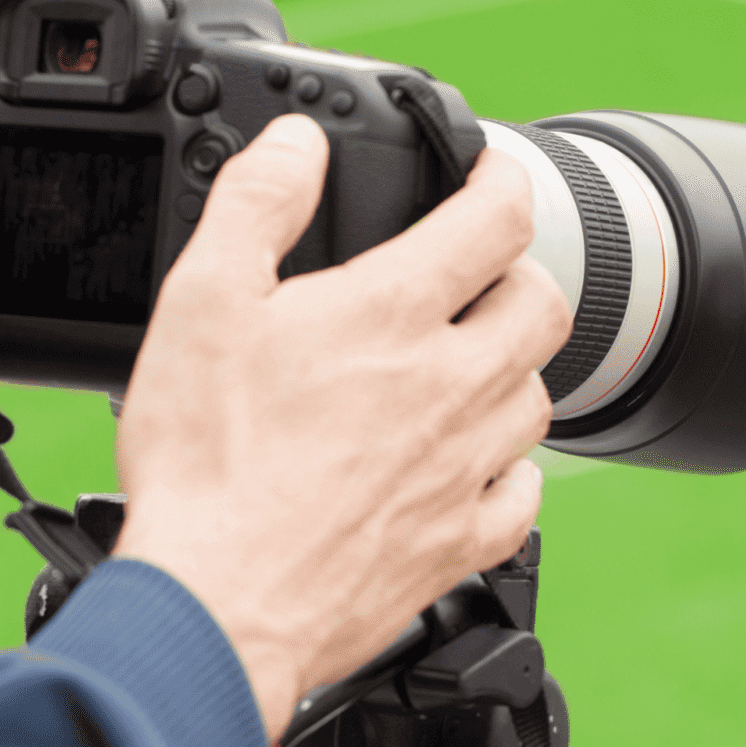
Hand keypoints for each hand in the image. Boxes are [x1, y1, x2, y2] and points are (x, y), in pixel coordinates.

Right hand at [112, 114, 571, 739]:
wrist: (218, 603)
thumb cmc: (208, 462)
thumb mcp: (202, 301)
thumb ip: (257, 206)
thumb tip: (296, 143)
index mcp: (395, 315)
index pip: (497, 218)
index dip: (503, 178)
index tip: (491, 174)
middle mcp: (452, 386)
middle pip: (543, 304)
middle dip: (518, 274)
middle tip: (477, 275)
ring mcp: (466, 468)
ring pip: (539, 395)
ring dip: (512, 367)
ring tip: (463, 366)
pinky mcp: (461, 543)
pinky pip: (524, 495)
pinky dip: (509, 468)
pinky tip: (470, 465)